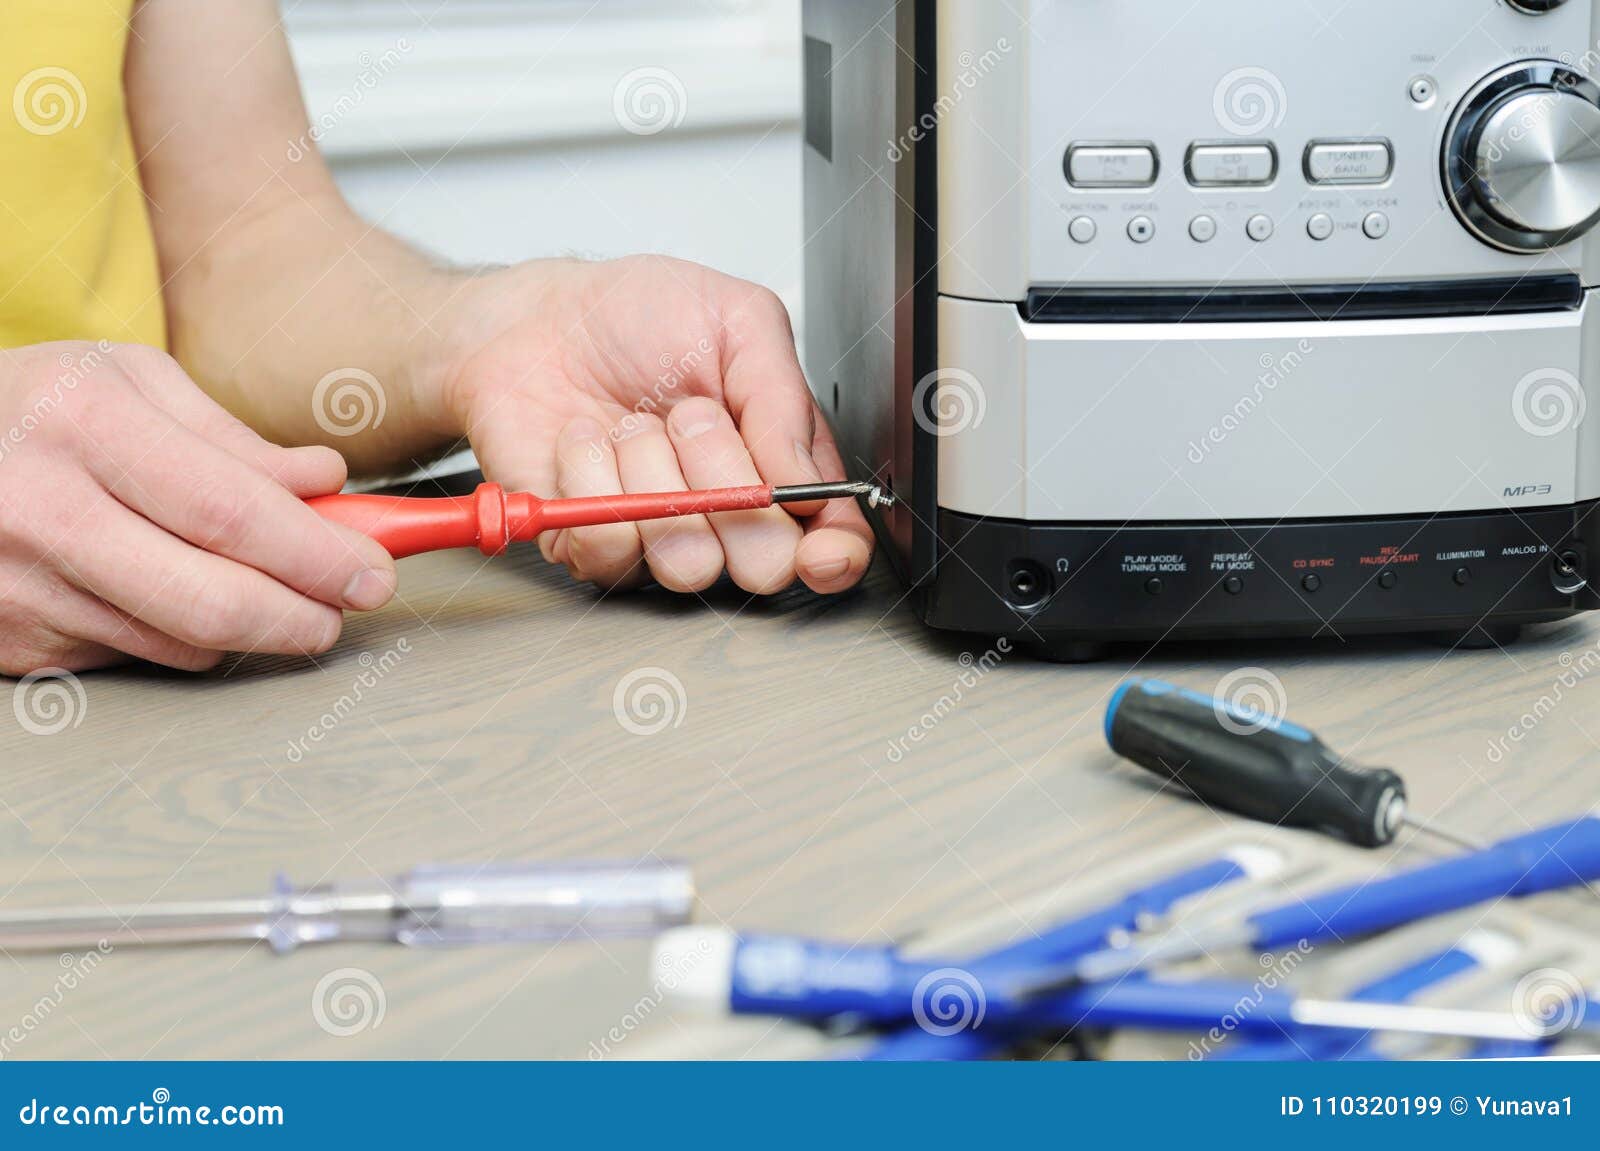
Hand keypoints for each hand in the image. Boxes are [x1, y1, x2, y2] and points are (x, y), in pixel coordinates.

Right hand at [0, 343, 398, 675]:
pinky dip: (182, 635)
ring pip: (181, 641)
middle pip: (211, 600)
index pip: (231, 511)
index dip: (317, 552)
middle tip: (346, 608)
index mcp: (85, 425)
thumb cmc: (38, 408)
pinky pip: (135, 655)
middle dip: (303, 615)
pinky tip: (176, 593)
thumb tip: (328, 484)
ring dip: (252, 628)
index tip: (374, 570)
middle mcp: (42, 508)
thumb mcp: (131, 383)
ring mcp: (18, 585)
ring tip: (274, 592)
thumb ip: (235, 439)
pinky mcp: (10, 640)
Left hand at [442, 256, 874, 594]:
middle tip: (692, 419)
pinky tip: (588, 443)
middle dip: (730, 486)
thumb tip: (805, 480)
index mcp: (779, 463)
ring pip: (688, 563)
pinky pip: (612, 552)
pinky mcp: (592, 546)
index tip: (819, 549)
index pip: (831, 542)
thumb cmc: (636, 315)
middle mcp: (726, 514)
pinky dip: (593, 482)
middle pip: (764, 566)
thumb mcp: (738, 321)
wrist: (536, 320)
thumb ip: (785, 398)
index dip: (834, 556)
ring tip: (633, 423)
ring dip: (655, 476)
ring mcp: (660, 536)